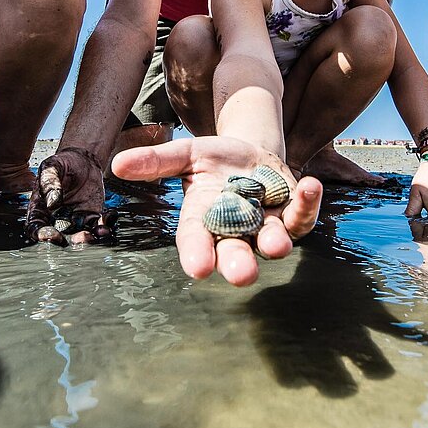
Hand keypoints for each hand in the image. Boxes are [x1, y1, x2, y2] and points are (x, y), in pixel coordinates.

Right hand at [26, 147, 114, 244]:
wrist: (83, 160)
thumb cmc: (62, 164)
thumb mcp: (51, 168)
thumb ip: (49, 184)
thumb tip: (51, 204)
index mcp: (40, 209)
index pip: (36, 227)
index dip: (41, 235)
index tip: (52, 235)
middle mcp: (56, 219)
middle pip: (60, 236)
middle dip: (70, 241)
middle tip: (79, 238)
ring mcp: (75, 219)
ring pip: (80, 234)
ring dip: (89, 237)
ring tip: (98, 232)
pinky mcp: (92, 216)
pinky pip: (98, 226)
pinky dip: (104, 226)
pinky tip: (108, 220)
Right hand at [111, 136, 322, 286]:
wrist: (251, 153)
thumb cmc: (214, 160)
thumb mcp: (186, 155)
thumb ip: (157, 161)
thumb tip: (117, 163)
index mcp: (204, 220)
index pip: (196, 242)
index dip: (197, 254)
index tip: (198, 268)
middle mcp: (235, 231)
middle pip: (236, 254)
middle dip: (238, 264)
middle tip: (241, 274)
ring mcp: (266, 226)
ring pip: (272, 243)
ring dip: (274, 243)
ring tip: (275, 242)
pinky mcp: (293, 216)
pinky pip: (302, 217)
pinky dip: (308, 204)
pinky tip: (310, 185)